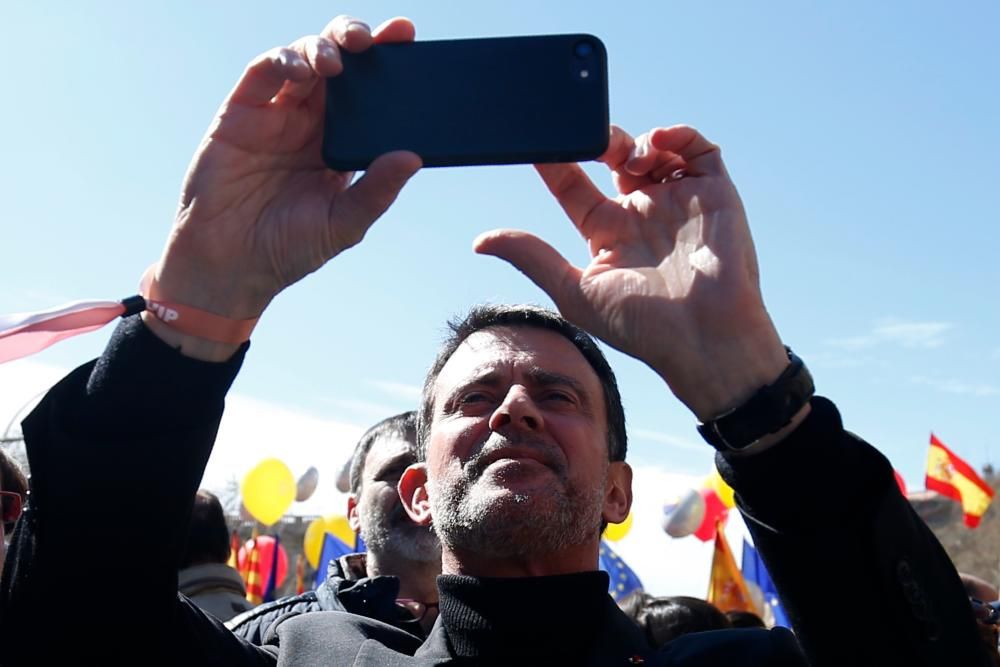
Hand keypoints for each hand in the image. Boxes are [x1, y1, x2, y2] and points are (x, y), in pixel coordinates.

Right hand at [153, 15, 421, 323]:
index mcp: (340, 143)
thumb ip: (377, 190)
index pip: (369, 92)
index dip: (387, 59)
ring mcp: (275, 114)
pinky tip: (302, 71)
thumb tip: (413, 157)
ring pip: (301, 57)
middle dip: (354, 38)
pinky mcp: (240, 113)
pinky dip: (283, 61)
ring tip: (338, 62)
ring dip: (322, 47)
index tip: (408, 36)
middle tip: (372, 39)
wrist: (230, 267)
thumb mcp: (343, 223)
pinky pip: (262, 72)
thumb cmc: (289, 249)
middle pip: (338, 61)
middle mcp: (310, 121)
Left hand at [475, 125, 787, 419]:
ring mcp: (679, 202)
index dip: (556, 162)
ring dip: (636, 139)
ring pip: (654, 149)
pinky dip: (679, 134)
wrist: (705, 339)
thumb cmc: (643, 327)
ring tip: (625, 154)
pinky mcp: (716, 194)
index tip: (538, 141)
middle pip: (613, 159)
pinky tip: (657, 142)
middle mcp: (642, 214)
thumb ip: (531, 257)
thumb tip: (480, 241)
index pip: (574, 187)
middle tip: (590, 140)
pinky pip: (700, 150)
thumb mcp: (575, 291)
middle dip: (599, 142)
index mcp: (608, 235)